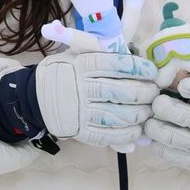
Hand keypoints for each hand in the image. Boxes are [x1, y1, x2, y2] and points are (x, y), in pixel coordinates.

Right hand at [33, 50, 157, 149]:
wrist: (35, 97)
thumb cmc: (64, 72)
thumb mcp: (76, 54)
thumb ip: (103, 54)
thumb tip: (136, 59)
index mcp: (82, 65)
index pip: (119, 65)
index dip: (140, 68)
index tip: (152, 72)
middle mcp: (82, 88)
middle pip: (125, 92)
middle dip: (147, 93)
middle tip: (154, 92)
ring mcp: (82, 111)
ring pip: (122, 115)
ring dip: (141, 114)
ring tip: (147, 110)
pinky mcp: (82, 131)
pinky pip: (112, 135)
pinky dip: (129, 134)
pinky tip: (136, 128)